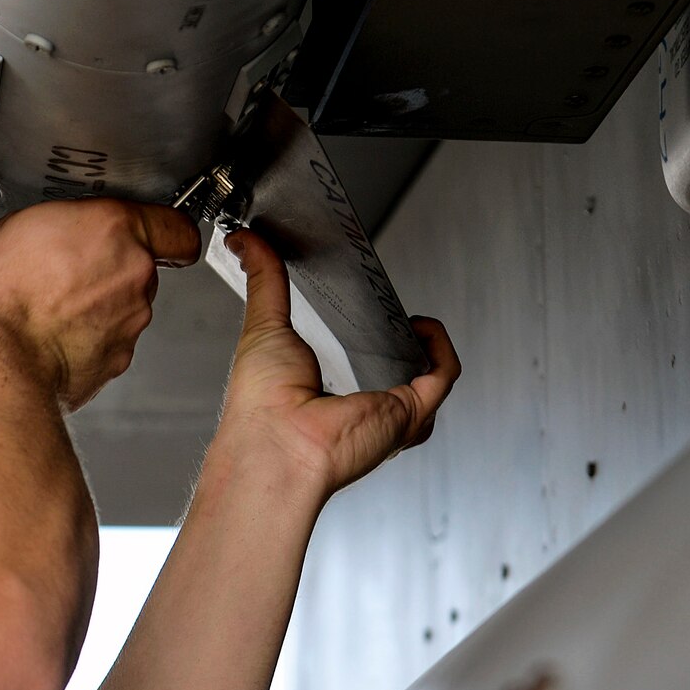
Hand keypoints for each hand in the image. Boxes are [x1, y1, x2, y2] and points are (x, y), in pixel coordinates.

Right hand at [0, 199, 201, 410]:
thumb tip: (74, 229)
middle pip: (144, 270)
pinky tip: (54, 334)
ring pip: (127, 307)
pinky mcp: (118, 358)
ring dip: (100, 306)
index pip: (177, 228)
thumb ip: (73, 222)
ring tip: (54, 307)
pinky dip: (89, 339)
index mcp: (116, 229)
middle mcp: (134, 274)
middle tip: (73, 272)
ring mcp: (130, 320)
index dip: (167, 233)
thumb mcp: (26, 224)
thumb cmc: (2, 291)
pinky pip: (110, 341)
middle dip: (115, 271)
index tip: (158, 235)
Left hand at [213, 228, 458, 498]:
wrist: (274, 445)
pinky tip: (422, 324)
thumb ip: (264, 281)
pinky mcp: (409, 412)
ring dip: (424, 340)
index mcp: (324, 390)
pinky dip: (441, 346)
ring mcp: (386, 413)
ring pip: (425, 373)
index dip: (363, 326)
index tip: (358, 295)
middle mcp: (358, 405)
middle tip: (381, 298)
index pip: (355, 358)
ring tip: (405, 312)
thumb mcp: (263, 325)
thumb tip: (246, 243)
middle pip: (395, 365)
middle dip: (396, 331)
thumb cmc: (260, 407)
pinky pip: (443, 375)